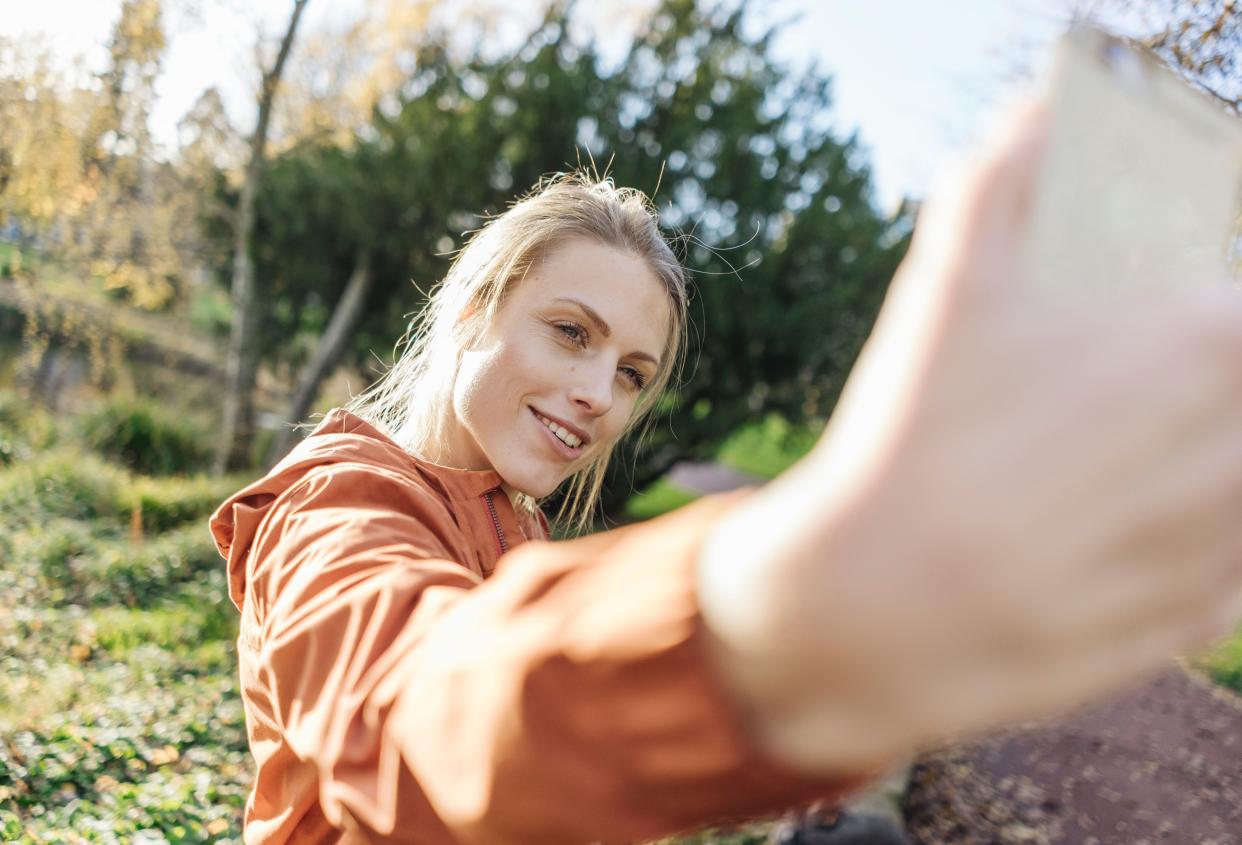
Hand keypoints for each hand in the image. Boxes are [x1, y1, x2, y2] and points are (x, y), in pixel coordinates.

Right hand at [698, 99, 1241, 772]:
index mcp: (1201, 339)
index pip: (1237, 312)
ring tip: (1097, 467)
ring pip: (1241, 480)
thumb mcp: (947, 287)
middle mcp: (1237, 442)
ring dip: (1196, 465)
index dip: (1192, 321)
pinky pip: (1232, 566)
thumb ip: (1002, 177)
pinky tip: (1107, 534)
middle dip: (1187, 392)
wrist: (869, 608)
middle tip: (1100, 404)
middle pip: (1241, 392)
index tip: (1141, 340)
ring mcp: (1225, 541)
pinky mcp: (1199, 620)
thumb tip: (1034, 107)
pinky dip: (1193, 543)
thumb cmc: (911, 437)